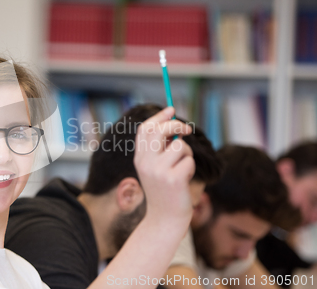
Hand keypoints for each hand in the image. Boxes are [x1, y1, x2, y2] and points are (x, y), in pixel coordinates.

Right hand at [133, 107, 194, 224]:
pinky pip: (189, 160)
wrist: (164, 219)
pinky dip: (190, 167)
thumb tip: (175, 127)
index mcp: (139, 158)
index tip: (171, 110)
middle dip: (176, 126)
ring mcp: (159, 171)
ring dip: (186, 154)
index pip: (145, 130)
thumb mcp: (154, 169)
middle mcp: (146, 163)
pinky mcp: (174, 179)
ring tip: (182, 168)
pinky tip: (184, 180)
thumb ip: (159, 149)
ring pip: (180, 146)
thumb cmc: (163, 192)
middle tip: (187, 130)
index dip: (158, 117)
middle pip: (160, 131)